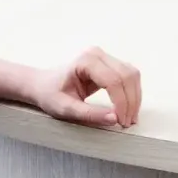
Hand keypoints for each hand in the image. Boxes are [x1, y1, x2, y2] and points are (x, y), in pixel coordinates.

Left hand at [26, 46, 141, 127]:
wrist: (43, 85)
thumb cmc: (50, 95)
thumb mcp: (66, 109)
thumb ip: (90, 114)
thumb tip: (115, 119)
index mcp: (85, 61)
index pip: (113, 81)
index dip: (121, 103)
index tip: (120, 122)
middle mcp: (98, 54)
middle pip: (126, 76)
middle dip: (130, 102)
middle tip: (127, 123)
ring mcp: (105, 56)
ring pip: (132, 75)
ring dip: (135, 98)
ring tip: (130, 118)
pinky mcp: (110, 63)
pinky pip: (129, 76)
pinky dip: (132, 93)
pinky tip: (129, 108)